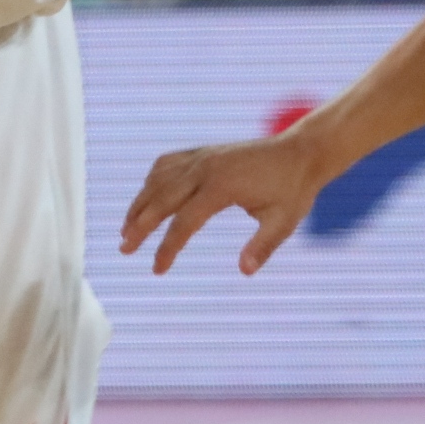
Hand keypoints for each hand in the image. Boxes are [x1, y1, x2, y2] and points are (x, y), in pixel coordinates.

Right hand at [121, 130, 327, 275]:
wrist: (300, 152)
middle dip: (139, 225)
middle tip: (124, 249)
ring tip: (126, 229)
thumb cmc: (293, 190)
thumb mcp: (284, 221)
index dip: (167, 248)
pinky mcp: (203, 152)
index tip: (157, 270)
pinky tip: (146, 197)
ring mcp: (202, 157)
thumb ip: (263, 246)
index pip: (184, 222)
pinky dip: (152, 180)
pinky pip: (167, 164)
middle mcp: (205, 168)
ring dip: (140, 204)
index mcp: (222, 186)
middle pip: (161, 199)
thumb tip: (245, 271)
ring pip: (158, 180)